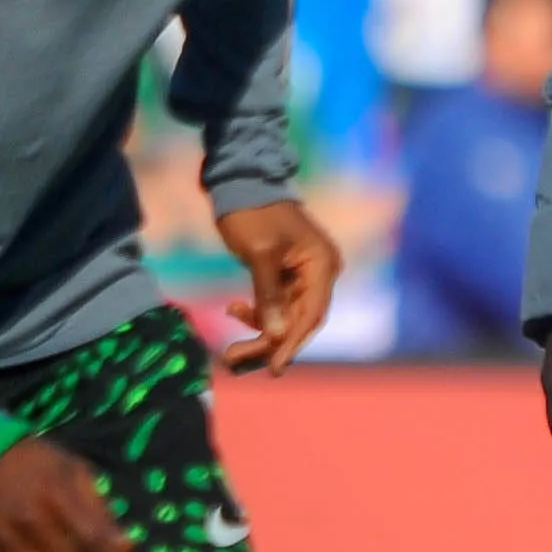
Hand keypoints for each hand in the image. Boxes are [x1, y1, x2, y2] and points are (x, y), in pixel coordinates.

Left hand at [218, 198, 342, 372]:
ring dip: (259, 334)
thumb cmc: (254, 215)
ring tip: (230, 350)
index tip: (272, 368)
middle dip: (269, 344)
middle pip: (299, 321)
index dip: (291, 344)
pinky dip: (257, 313)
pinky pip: (276, 306)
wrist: (242, 184)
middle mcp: (320, 274)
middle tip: (235, 359)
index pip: (311, 315)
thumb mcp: (259, 254)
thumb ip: (268, 295)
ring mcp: (304, 276)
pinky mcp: (286, 276)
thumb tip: (274, 335)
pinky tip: (234, 309)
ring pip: (285, 318)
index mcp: (322, 266)